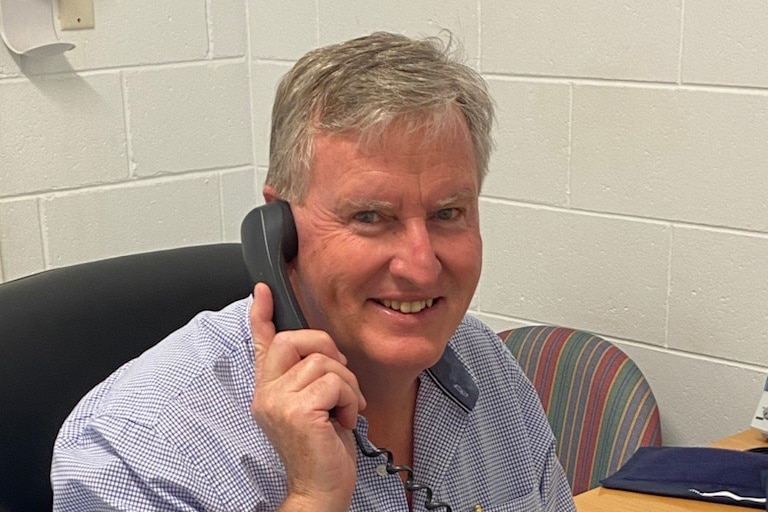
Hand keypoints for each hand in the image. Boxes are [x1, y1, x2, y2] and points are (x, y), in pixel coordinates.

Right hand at [249, 283, 366, 510]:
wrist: (320, 490)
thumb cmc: (322, 451)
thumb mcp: (315, 407)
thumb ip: (308, 379)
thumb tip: (320, 351)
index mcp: (268, 390)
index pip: (261, 343)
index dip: (262, 314)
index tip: (262, 290)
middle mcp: (266, 394)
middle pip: (293, 339)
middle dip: (326, 347)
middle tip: (341, 376)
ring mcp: (277, 402)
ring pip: (323, 363)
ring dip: (347, 385)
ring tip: (345, 409)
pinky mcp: (297, 411)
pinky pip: (335, 383)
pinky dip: (349, 399)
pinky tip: (344, 421)